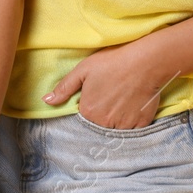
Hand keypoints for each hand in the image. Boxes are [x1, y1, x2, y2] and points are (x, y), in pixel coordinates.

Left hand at [43, 42, 173, 129]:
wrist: (146, 62)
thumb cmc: (113, 62)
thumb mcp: (83, 70)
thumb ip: (64, 88)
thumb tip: (46, 101)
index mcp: (88, 111)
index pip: (84, 116)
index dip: (91, 105)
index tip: (99, 95)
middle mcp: (104, 123)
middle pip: (99, 124)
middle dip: (103, 114)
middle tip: (112, 96)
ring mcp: (123, 126)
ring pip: (116, 129)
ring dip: (117, 119)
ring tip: (123, 99)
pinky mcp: (140, 125)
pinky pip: (133, 130)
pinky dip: (132, 121)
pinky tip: (134, 105)